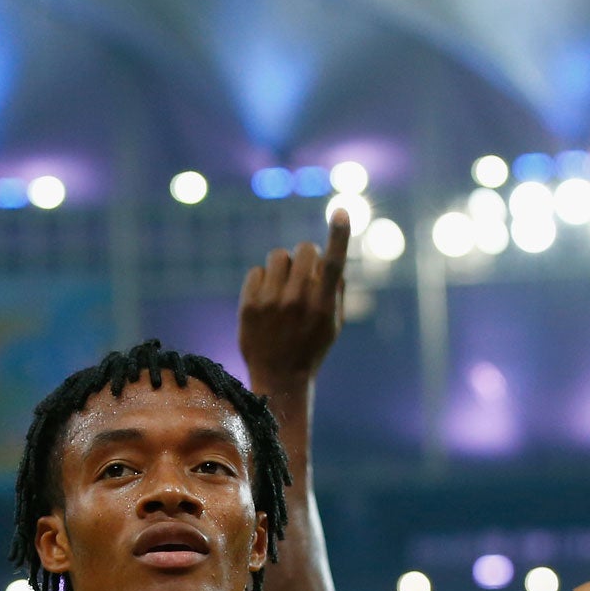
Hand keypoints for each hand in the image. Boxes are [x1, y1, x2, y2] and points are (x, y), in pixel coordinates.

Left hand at [237, 210, 350, 386]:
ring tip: (284, 288)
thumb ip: (335, 290)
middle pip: (303, 249)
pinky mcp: (249, 305)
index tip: (340, 210)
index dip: (339, 234)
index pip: (334, 263)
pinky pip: (257, 271)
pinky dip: (263, 281)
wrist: (278, 380)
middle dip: (306, 256)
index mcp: (323, 306)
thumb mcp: (334, 324)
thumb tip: (331, 257)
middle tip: (304, 275)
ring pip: (278, 255)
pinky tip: (266, 301)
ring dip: (284, 266)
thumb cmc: (311, 348)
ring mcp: (271, 302)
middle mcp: (297, 301)